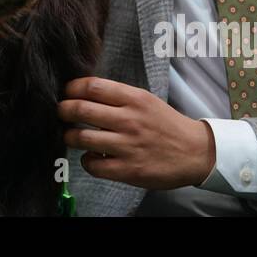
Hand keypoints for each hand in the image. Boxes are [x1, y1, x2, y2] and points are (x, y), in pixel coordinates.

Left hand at [58, 77, 215, 189]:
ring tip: (70, 136)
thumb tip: (84, 92)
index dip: (72, 88)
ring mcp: (127, 146)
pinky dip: (86, 161)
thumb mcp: (145, 100)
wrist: (195, 152)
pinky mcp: (128, 169)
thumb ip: (118, 96)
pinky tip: (90, 157)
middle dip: (64, 110)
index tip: (67, 92)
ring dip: (69, 136)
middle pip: (81, 109)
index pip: (92, 86)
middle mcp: (129, 120)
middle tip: (61, 112)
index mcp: (133, 99)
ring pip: (82, 137)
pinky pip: (94, 165)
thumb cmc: (166, 124)